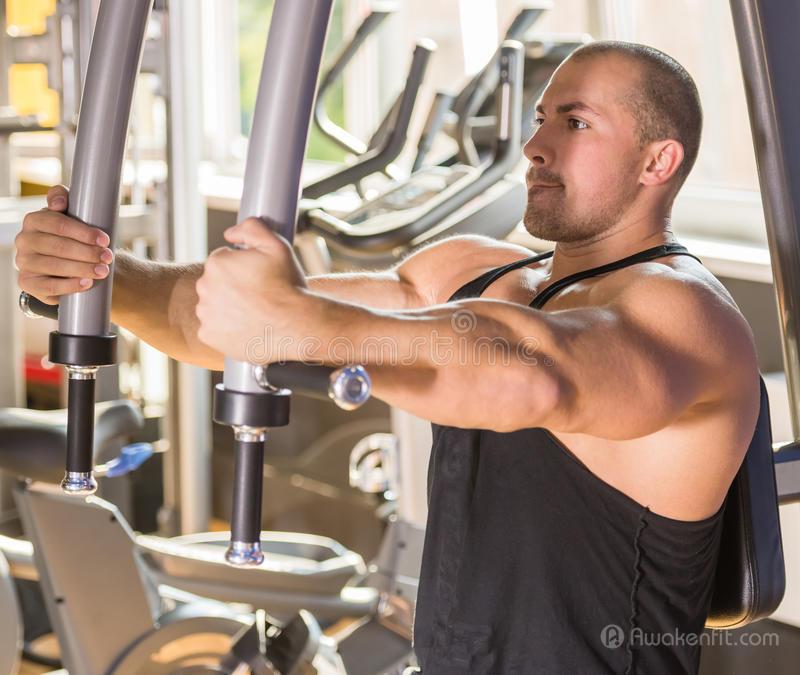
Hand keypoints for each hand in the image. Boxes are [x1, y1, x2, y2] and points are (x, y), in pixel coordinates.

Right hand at [15, 185, 113, 303]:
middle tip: (107, 258)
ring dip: (82, 269)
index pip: (58, 224)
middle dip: (87, 252)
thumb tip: (58, 202)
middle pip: (58, 247)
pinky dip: (69, 286)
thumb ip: (63, 198)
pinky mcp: (28, 283)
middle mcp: (24, 240)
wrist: (69, 262)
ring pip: (54, 266)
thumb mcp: (70, 214)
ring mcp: (24, 262)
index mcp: (34, 220)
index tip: (105, 240)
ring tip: (103, 271)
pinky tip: (86, 283)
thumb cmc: (72, 235)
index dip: (83, 232)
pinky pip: (48, 287)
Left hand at [195, 218, 314, 363]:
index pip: (223, 261)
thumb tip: (230, 233)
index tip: (258, 278)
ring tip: (254, 312)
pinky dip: (226, 328)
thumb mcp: (277, 246)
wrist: (296, 326)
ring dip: (229, 307)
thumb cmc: (288, 287)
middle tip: (258, 296)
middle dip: (234, 287)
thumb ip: (251, 228)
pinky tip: (247, 326)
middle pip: (216, 283)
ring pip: (214, 305)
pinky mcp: (208, 335)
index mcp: (217, 263)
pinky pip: (213, 328)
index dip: (243, 268)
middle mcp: (205, 287)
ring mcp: (205, 313)